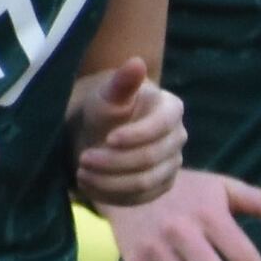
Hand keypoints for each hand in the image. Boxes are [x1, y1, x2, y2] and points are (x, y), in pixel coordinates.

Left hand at [65, 58, 183, 205]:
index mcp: (172, 109)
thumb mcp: (107, 94)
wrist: (101, 131)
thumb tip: (136, 61)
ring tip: (81, 173)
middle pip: (151, 159)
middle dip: (114, 162)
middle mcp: (178, 137)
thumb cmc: (106, 108)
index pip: (160, 127)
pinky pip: (140, 199)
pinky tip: (90, 185)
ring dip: (109, 182)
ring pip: (145, 183)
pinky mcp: (160, 186)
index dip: (134, 136)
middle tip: (82, 159)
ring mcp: (172, 164)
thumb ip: (122, 82)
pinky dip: (112, 195)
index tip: (106, 139)